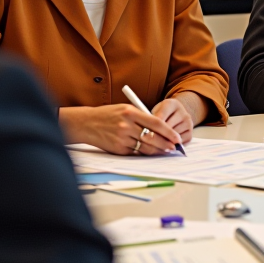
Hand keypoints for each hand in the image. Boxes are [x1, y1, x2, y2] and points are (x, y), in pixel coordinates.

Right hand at [58, 103, 182, 154]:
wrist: (87, 123)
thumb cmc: (108, 114)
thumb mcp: (125, 109)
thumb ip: (141, 116)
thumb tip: (160, 127)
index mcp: (131, 112)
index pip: (156, 122)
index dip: (169, 131)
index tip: (177, 137)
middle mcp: (127, 125)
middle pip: (152, 137)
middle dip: (166, 143)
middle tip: (174, 146)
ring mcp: (122, 138)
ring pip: (145, 147)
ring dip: (158, 150)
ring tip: (166, 151)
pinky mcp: (118, 148)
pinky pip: (135, 153)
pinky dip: (145, 153)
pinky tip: (151, 153)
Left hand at [151, 97, 194, 143]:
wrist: (176, 115)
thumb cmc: (162, 114)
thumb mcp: (155, 111)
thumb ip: (152, 119)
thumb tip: (149, 133)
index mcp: (172, 104)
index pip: (160, 118)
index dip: (151, 127)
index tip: (143, 134)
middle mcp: (183, 112)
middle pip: (168, 129)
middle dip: (158, 136)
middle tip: (149, 142)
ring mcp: (189, 123)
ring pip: (173, 137)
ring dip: (165, 141)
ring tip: (157, 142)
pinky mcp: (191, 134)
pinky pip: (180, 143)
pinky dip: (172, 145)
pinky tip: (166, 144)